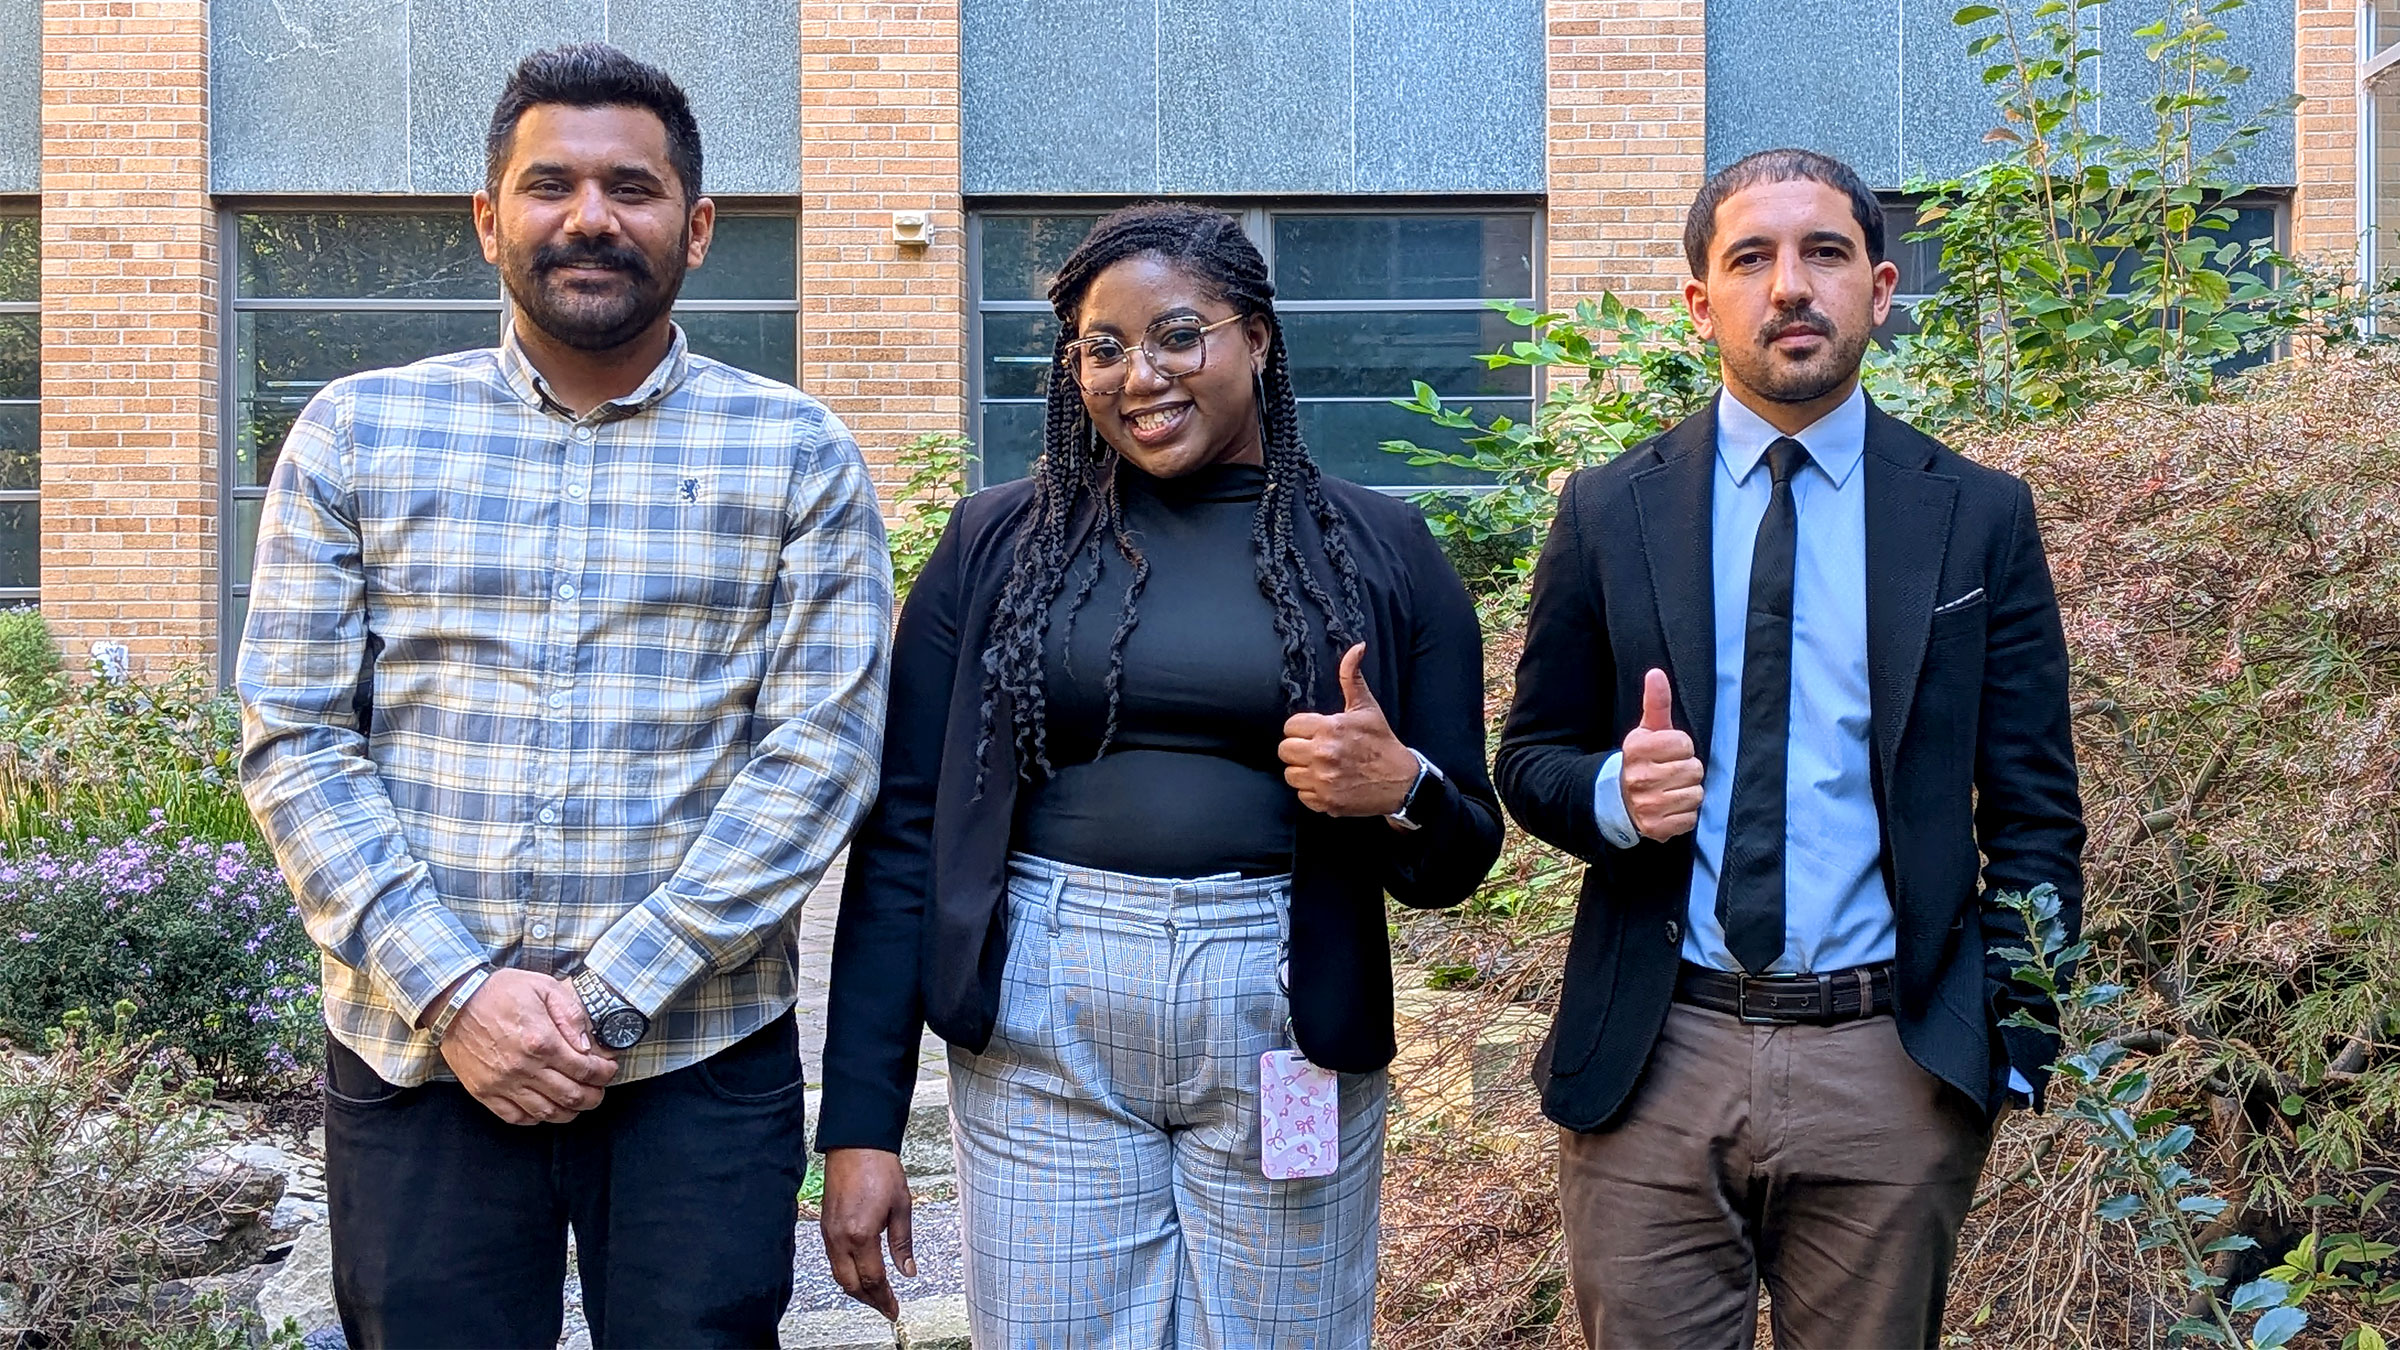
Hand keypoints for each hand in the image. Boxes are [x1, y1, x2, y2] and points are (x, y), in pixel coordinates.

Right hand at [435, 968, 619, 1125]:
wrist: (454, 1001)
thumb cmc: (500, 991)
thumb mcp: (544, 987)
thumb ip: (570, 1015)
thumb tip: (587, 1046)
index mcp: (541, 1041)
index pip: (584, 1069)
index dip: (604, 1073)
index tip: (609, 1069)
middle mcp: (523, 1067)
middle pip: (571, 1096)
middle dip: (593, 1096)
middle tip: (599, 1090)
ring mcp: (502, 1083)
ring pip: (547, 1112)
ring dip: (569, 1112)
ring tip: (578, 1103)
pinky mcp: (483, 1092)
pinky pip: (516, 1117)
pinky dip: (536, 1118)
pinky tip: (546, 1108)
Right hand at [821, 1148, 915, 1319]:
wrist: (856, 1144)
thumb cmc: (879, 1168)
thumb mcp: (901, 1206)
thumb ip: (903, 1243)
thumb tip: (908, 1270)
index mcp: (861, 1234)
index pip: (873, 1279)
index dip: (885, 1299)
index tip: (894, 1310)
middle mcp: (840, 1237)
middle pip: (851, 1284)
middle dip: (869, 1300)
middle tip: (885, 1308)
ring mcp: (829, 1232)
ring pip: (839, 1274)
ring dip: (856, 1289)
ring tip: (875, 1296)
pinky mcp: (825, 1225)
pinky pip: (833, 1260)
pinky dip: (846, 1273)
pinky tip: (858, 1273)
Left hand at [1278, 643, 1421, 818]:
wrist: (1401, 781)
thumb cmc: (1381, 742)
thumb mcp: (1367, 708)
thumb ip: (1352, 677)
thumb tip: (1357, 647)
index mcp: (1330, 729)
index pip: (1290, 727)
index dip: (1302, 729)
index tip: (1315, 733)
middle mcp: (1324, 755)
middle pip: (1285, 750)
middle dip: (1298, 749)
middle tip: (1315, 750)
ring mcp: (1324, 781)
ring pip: (1290, 774)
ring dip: (1303, 771)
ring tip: (1321, 767)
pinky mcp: (1326, 802)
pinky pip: (1302, 796)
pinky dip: (1312, 792)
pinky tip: (1327, 783)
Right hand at [1621, 668, 1704, 841]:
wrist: (1618, 799)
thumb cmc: (1641, 760)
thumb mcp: (1646, 730)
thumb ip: (1656, 702)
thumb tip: (1656, 673)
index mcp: (1636, 749)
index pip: (1684, 743)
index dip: (1681, 747)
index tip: (1668, 752)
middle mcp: (1639, 777)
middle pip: (1693, 769)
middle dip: (1687, 770)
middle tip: (1671, 772)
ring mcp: (1647, 805)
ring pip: (1695, 794)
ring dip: (1688, 793)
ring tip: (1671, 790)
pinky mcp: (1655, 827)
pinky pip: (1690, 818)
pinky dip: (1684, 814)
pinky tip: (1670, 807)